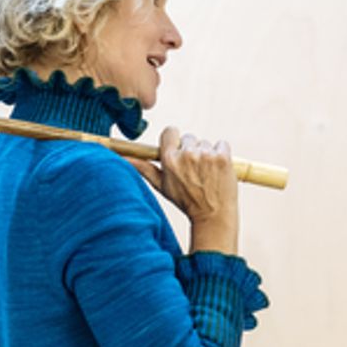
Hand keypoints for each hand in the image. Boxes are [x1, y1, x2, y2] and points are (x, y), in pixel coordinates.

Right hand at [130, 126, 238, 253]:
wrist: (213, 215)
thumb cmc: (186, 201)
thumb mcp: (161, 186)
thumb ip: (144, 168)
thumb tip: (124, 157)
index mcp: (169, 159)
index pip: (170, 132)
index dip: (175, 140)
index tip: (179, 151)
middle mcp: (187, 154)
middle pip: (189, 138)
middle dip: (192, 150)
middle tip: (194, 171)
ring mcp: (206, 155)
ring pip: (206, 142)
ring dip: (207, 154)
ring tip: (207, 174)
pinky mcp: (223, 157)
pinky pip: (222, 144)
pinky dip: (222, 154)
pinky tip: (218, 170)